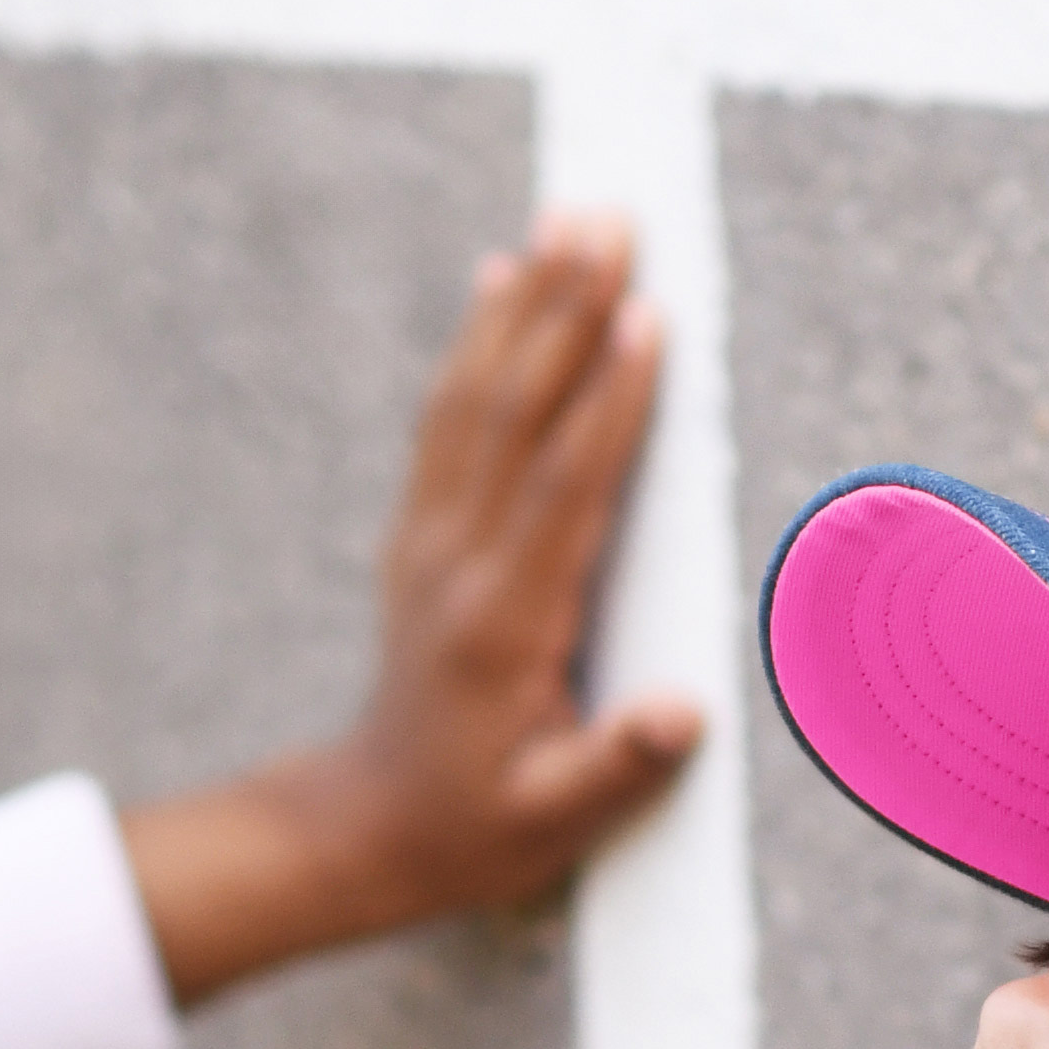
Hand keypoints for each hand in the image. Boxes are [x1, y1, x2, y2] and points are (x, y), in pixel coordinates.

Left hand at [120, 206, 707, 1007]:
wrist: (366, 832)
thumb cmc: (475, 831)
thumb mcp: (550, 825)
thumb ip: (617, 767)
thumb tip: (682, 713)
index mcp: (502, 626)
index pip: (564, 493)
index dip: (609, 404)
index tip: (646, 318)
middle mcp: (456, 566)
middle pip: (515, 415)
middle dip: (567, 310)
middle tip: (613, 216)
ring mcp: (428, 542)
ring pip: (475, 398)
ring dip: (525, 301)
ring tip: (570, 215)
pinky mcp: (418, 532)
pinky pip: (445, 418)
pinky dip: (474, 341)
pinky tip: (499, 276)